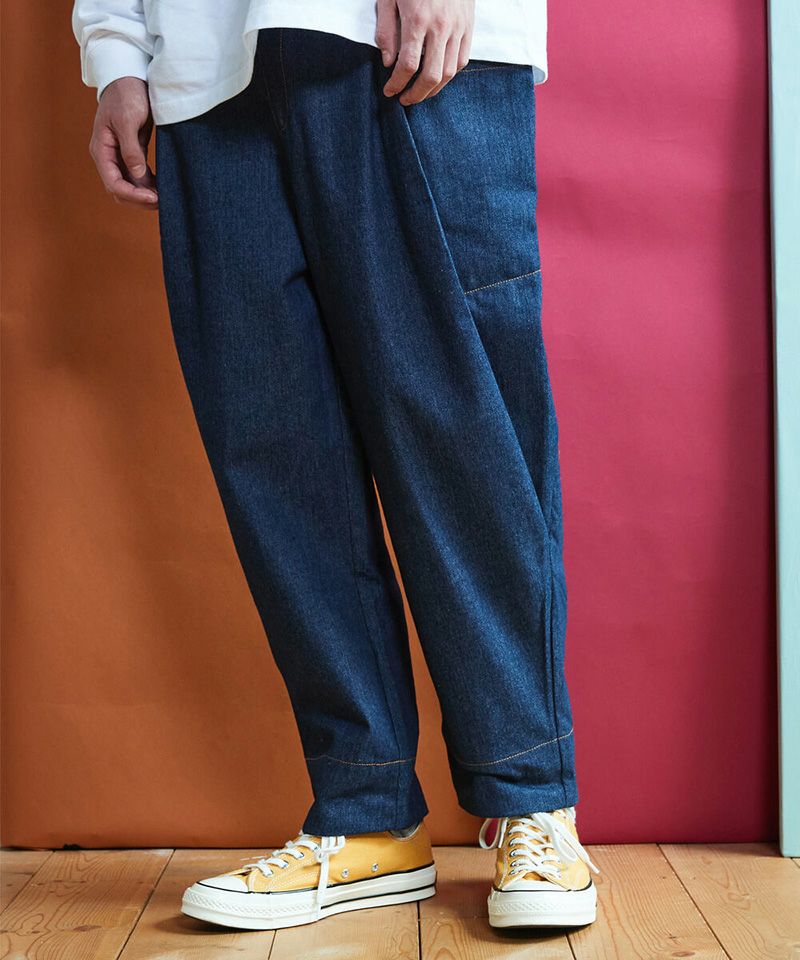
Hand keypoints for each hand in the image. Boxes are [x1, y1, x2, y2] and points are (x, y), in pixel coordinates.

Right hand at [89, 77, 157, 208]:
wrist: (130, 76)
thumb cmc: (126, 94)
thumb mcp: (128, 120)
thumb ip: (131, 149)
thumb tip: (138, 175)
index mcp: (101, 149)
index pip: (114, 184)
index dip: (133, 195)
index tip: (154, 197)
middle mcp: (108, 157)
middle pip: (120, 190)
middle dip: (140, 200)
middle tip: (163, 202)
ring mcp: (118, 156)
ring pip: (130, 186)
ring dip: (146, 195)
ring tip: (166, 197)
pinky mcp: (131, 153)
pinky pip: (138, 177)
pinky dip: (149, 185)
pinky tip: (163, 187)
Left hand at [377, 0, 474, 104]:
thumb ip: (386, 30)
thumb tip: (388, 62)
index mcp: (417, 19)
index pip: (407, 65)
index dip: (397, 84)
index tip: (389, 90)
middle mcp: (441, 27)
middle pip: (431, 76)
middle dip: (415, 95)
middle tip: (404, 99)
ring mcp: (458, 28)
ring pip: (448, 73)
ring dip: (433, 90)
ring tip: (419, 92)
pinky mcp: (468, 26)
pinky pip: (461, 60)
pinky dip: (448, 74)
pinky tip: (437, 77)